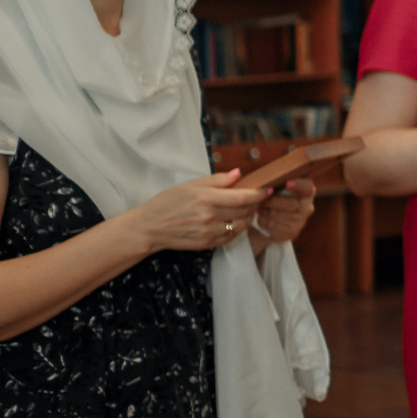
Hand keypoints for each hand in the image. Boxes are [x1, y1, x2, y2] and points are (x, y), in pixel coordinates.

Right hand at [128, 171, 267, 253]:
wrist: (149, 227)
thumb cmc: (167, 202)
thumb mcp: (189, 185)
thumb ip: (216, 180)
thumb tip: (238, 173)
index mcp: (205, 199)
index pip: (242, 198)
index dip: (258, 194)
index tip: (267, 189)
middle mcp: (209, 217)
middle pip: (245, 212)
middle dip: (255, 205)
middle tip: (257, 198)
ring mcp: (209, 232)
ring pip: (241, 225)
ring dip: (248, 217)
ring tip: (245, 209)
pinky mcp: (208, 244)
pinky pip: (231, 236)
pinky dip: (237, 228)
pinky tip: (233, 220)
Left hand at [253, 179, 315, 245]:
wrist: (276, 219)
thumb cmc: (277, 197)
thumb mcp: (280, 188)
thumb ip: (277, 183)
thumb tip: (266, 186)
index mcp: (307, 193)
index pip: (307, 188)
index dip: (299, 185)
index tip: (287, 182)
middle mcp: (307, 208)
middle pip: (289, 204)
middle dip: (271, 202)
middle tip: (261, 199)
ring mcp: (300, 222)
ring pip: (277, 215)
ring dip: (264, 211)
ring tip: (261, 208)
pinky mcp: (291, 232)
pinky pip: (272, 225)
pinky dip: (263, 220)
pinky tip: (263, 217)